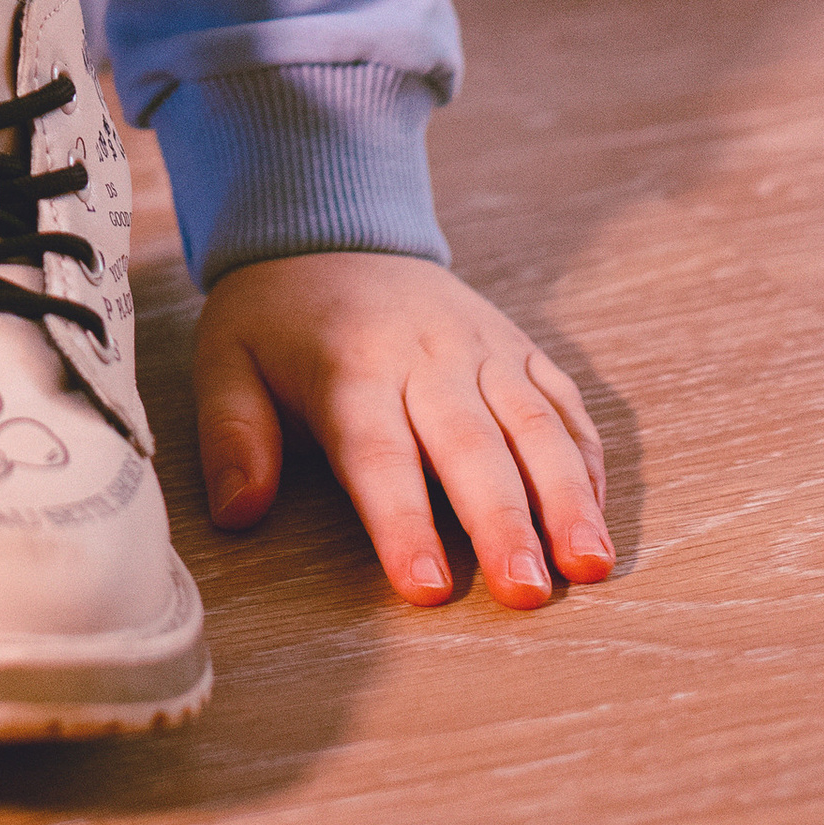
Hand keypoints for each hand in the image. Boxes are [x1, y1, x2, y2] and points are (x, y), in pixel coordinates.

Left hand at [192, 250, 611, 610]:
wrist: (332, 230)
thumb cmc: (276, 319)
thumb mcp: (227, 361)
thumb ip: (233, 436)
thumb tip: (237, 514)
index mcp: (351, 367)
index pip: (380, 455)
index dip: (403, 523)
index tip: (427, 589)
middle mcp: (427, 356)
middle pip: (471, 447)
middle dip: (504, 524)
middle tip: (530, 594)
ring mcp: (482, 349)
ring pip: (534, 425)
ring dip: (566, 498)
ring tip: (590, 566)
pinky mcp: (518, 348)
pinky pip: (563, 403)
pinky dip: (586, 459)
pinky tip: (597, 517)